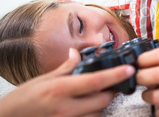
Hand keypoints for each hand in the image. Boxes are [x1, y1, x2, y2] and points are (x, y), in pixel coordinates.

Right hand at [0, 48, 134, 116]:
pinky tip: (85, 109)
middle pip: (103, 100)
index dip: (116, 75)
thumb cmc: (24, 99)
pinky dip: (91, 115)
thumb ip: (66, 67)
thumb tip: (77, 53)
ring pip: (98, 114)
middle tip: (111, 84)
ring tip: (93, 97)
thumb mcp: (44, 79)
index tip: (129, 69)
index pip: (96, 81)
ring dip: (101, 106)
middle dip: (111, 91)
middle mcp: (66, 108)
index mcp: (60, 89)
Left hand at [137, 48, 158, 116]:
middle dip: (142, 76)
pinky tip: (158, 107)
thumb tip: (132, 65)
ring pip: (157, 96)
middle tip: (138, 79)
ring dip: (146, 96)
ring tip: (148, 95)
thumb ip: (152, 63)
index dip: (144, 59)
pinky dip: (156, 112)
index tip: (137, 63)